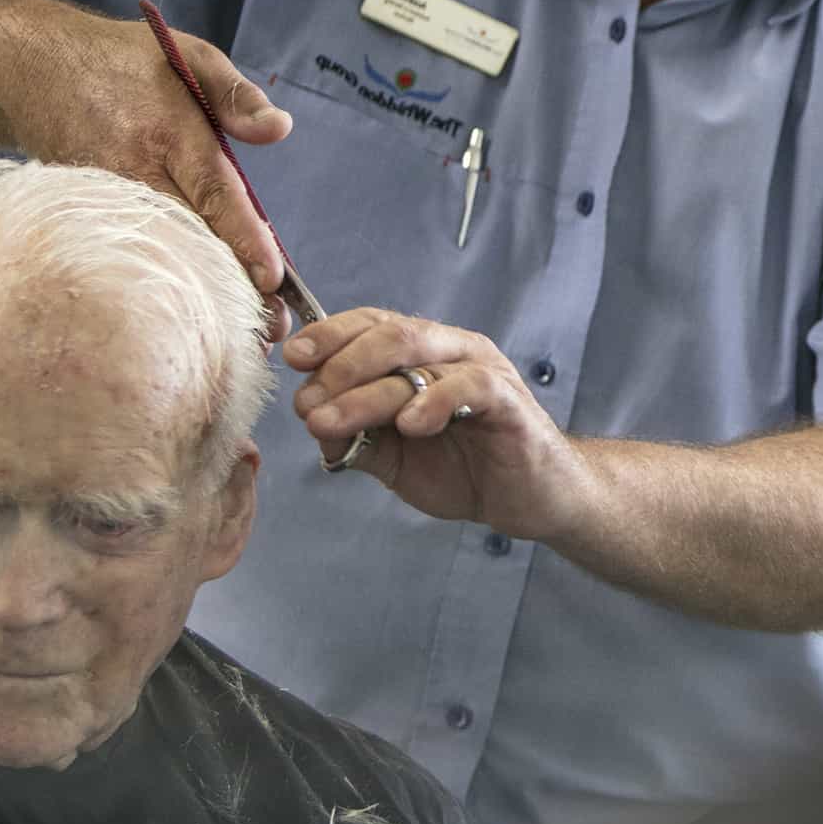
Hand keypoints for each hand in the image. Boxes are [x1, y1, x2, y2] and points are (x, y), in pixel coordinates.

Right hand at [14, 14, 295, 334]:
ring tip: (241, 335)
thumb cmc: (123, 62)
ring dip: (197, 294)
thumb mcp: (190, 57)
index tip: (272, 277)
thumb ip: (236, 95)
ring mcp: (101, 196)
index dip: (242, 235)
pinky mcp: (81, 213)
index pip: (212, 190)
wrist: (28, 69)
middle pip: (187, 237)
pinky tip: (186, 313)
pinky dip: (158, 281)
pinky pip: (126, 250)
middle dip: (230, 284)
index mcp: (167, 131)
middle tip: (273, 328)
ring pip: (155, 252)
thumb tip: (280, 128)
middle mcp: (132, 169)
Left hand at [283, 310, 600, 542]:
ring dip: (366, 392)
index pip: (371, 325)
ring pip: (418, 360)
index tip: (293, 358)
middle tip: (308, 404)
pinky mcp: (508, 399)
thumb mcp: (394, 458)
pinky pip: (469, 387)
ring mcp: (482, 370)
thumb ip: (356, 437)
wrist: (529, 498)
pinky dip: (434, 402)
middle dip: (339, 366)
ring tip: (331, 422)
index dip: (329, 335)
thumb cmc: (466, 468)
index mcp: (423, 354)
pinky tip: (409, 425)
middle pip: (389, 334)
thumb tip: (313, 420)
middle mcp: (452, 350)